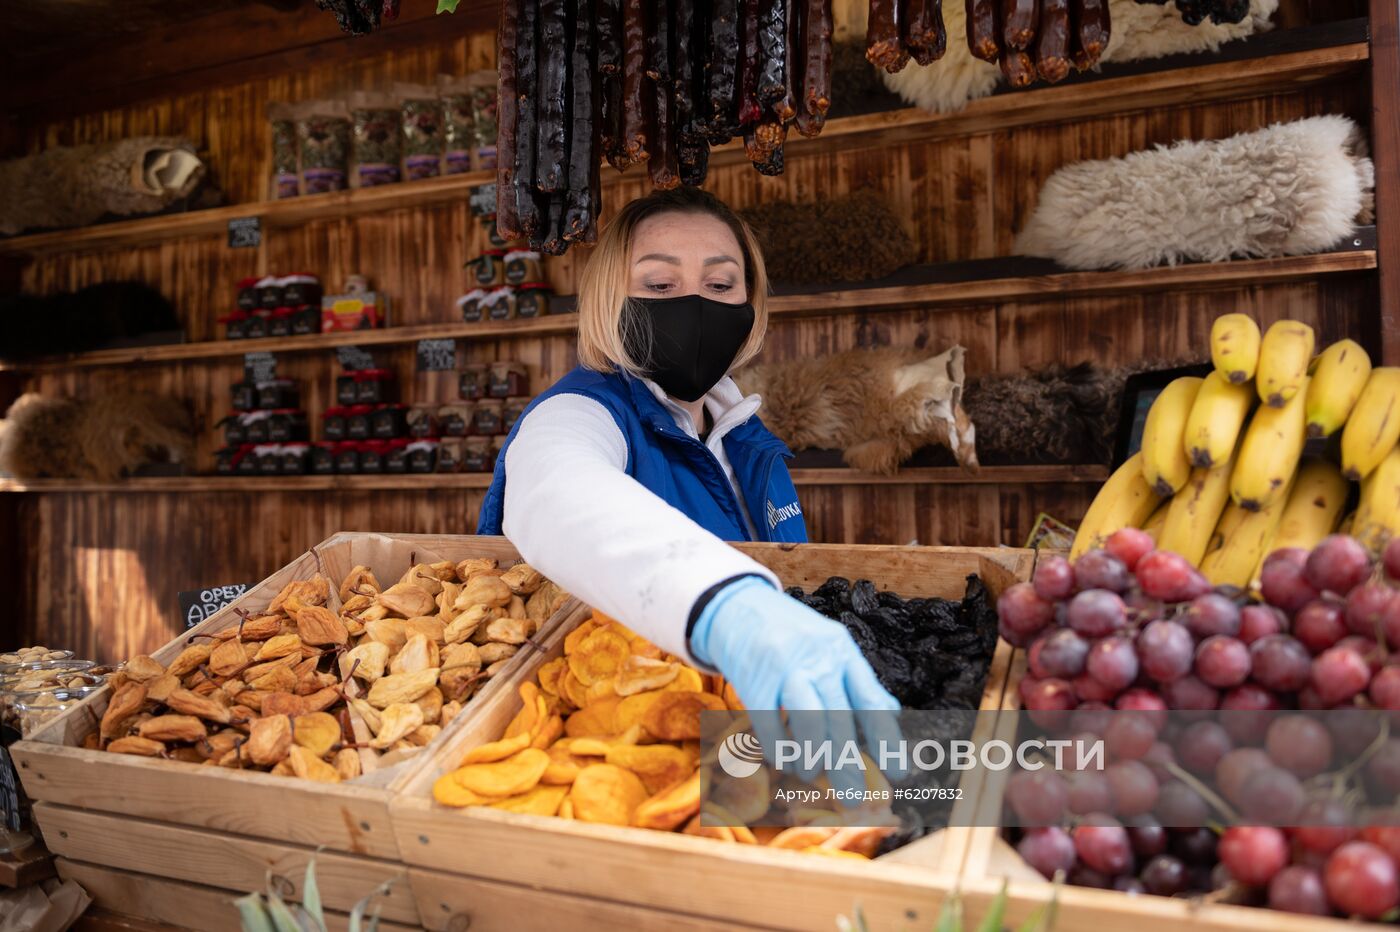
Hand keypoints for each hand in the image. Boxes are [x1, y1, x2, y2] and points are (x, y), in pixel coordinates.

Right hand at [690, 577, 902, 794]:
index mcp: (843, 653)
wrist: (737, 605)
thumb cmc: (789, 634)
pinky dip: (778, 748)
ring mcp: (786, 667)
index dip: (887, 740)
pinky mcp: (754, 677)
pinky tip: (782, 759)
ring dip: (812, 756)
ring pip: (810, 719)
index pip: (872, 701)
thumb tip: (890, 713)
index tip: (900, 773)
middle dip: (848, 764)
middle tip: (854, 797)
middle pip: (841, 718)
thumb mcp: (829, 646)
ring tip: (810, 774)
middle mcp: (820, 658)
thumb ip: (857, 679)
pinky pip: (769, 722)